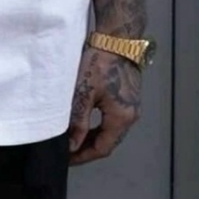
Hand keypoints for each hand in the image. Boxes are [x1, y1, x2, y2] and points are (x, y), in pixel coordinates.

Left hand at [68, 46, 141, 165]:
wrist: (117, 38)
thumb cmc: (99, 63)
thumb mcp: (84, 92)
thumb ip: (79, 121)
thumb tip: (73, 146)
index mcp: (121, 118)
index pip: (102, 148)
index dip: (83, 156)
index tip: (66, 160)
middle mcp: (131, 116)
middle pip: (108, 141)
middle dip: (87, 148)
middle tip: (67, 150)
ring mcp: (132, 106)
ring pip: (111, 130)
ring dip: (93, 136)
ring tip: (73, 138)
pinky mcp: (129, 96)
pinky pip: (113, 119)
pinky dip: (99, 125)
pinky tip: (86, 121)